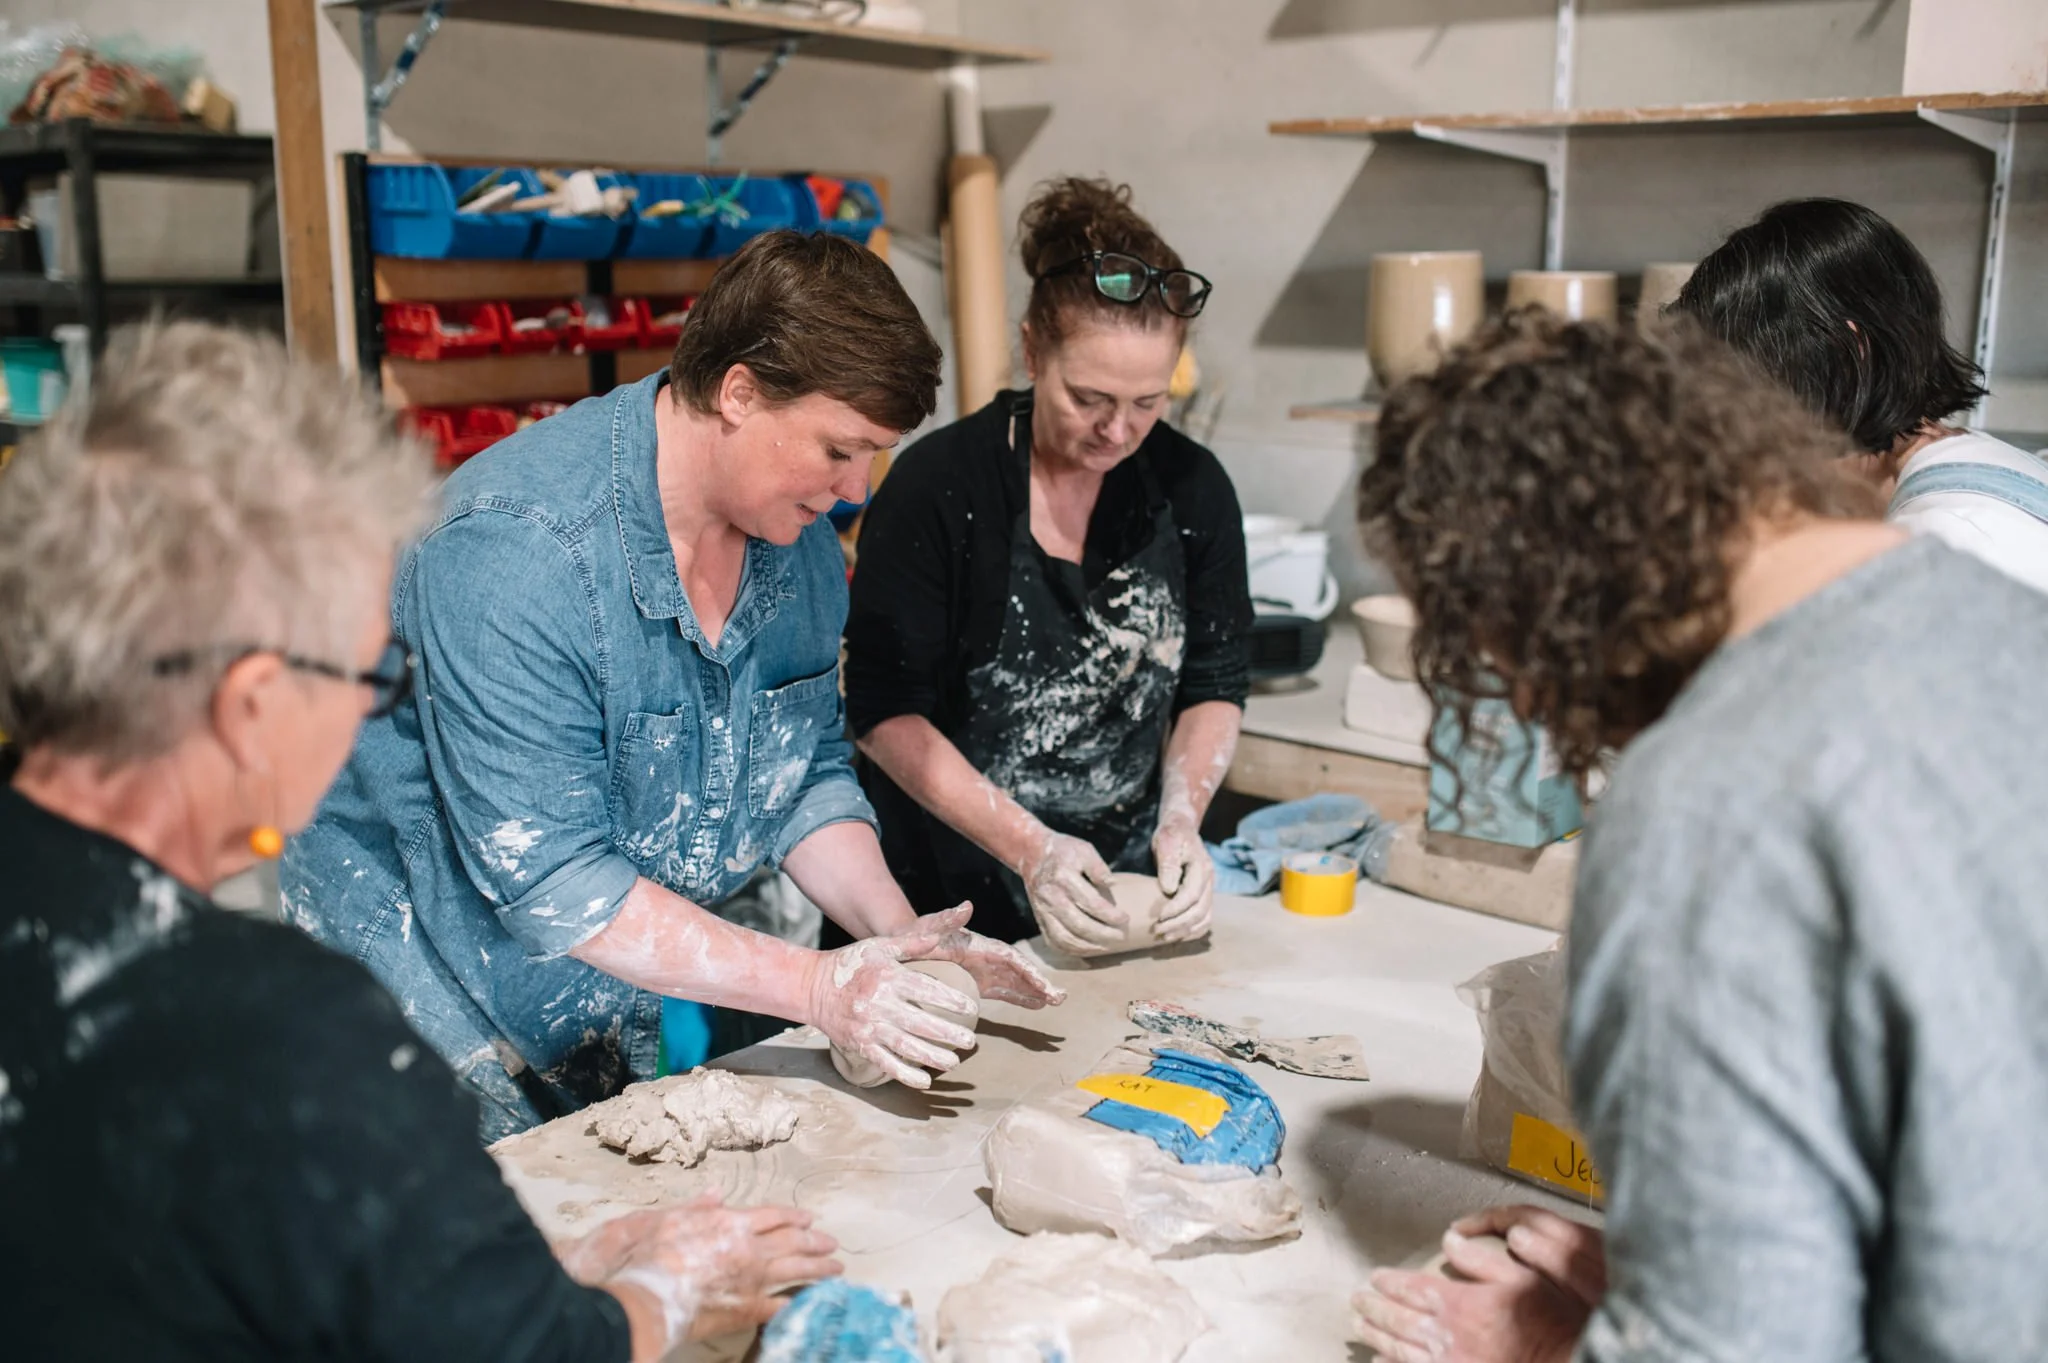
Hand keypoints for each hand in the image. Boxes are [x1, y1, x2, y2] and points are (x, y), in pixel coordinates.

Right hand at [556, 1193, 840, 1353]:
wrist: (646, 1298)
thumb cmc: (647, 1256)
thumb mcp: (663, 1217)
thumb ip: (695, 1207)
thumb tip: (717, 1192)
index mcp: (730, 1222)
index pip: (772, 1215)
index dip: (792, 1216)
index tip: (809, 1218)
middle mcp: (748, 1249)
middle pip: (791, 1241)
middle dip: (814, 1241)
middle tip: (833, 1244)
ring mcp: (752, 1280)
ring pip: (794, 1270)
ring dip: (818, 1268)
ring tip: (836, 1269)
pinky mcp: (747, 1310)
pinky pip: (780, 1305)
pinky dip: (797, 1303)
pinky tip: (809, 1303)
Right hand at [802, 913, 981, 1089]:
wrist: (811, 987)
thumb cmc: (850, 964)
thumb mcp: (879, 946)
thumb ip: (911, 944)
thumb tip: (939, 937)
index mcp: (887, 977)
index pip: (926, 989)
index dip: (951, 1000)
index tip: (972, 1009)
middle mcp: (879, 1003)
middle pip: (920, 1022)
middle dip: (949, 1033)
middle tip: (971, 1041)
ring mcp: (868, 1027)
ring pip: (906, 1046)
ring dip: (933, 1057)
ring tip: (955, 1062)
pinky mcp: (860, 1044)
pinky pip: (885, 1062)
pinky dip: (905, 1074)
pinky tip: (925, 1081)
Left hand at [897, 900, 1067, 1008]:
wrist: (902, 944)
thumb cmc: (915, 934)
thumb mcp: (929, 927)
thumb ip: (947, 919)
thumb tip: (968, 906)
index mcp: (979, 945)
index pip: (1010, 958)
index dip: (1029, 972)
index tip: (1045, 987)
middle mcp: (986, 958)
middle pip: (1019, 970)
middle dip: (1040, 983)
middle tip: (1061, 999)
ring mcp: (983, 971)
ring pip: (1016, 982)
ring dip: (1035, 991)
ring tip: (1056, 1003)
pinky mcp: (977, 983)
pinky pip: (1003, 992)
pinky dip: (1020, 998)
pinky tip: (1036, 1007)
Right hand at [1021, 827, 1124, 954]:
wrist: (1032, 855)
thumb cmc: (1064, 851)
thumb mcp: (1084, 849)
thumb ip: (1099, 867)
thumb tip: (1112, 885)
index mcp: (1063, 877)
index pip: (1090, 903)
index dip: (1110, 915)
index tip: (1125, 919)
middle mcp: (1051, 897)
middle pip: (1079, 925)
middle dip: (1103, 935)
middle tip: (1122, 937)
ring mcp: (1042, 911)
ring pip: (1065, 938)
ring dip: (1089, 947)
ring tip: (1108, 947)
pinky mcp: (1039, 920)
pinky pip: (1054, 942)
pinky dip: (1072, 950)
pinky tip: (1089, 949)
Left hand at [1151, 815, 1214, 941]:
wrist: (1181, 827)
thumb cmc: (1171, 834)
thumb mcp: (1166, 841)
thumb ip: (1168, 864)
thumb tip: (1169, 889)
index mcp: (1202, 867)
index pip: (1192, 895)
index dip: (1176, 909)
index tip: (1158, 916)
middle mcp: (1210, 880)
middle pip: (1200, 911)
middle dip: (1178, 924)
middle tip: (1157, 931)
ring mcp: (1209, 889)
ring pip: (1205, 918)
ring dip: (1186, 931)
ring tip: (1165, 937)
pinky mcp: (1204, 895)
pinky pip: (1205, 918)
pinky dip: (1193, 930)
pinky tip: (1177, 935)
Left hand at [1352, 1214, 1598, 1362]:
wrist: (1566, 1360)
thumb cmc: (1548, 1321)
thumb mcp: (1521, 1278)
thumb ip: (1481, 1259)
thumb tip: (1450, 1239)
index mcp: (1460, 1304)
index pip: (1412, 1288)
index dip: (1390, 1282)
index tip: (1374, 1277)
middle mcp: (1447, 1336)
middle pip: (1399, 1320)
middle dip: (1374, 1308)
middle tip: (1357, 1301)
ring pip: (1400, 1348)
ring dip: (1377, 1336)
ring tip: (1360, 1327)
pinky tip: (1381, 1361)